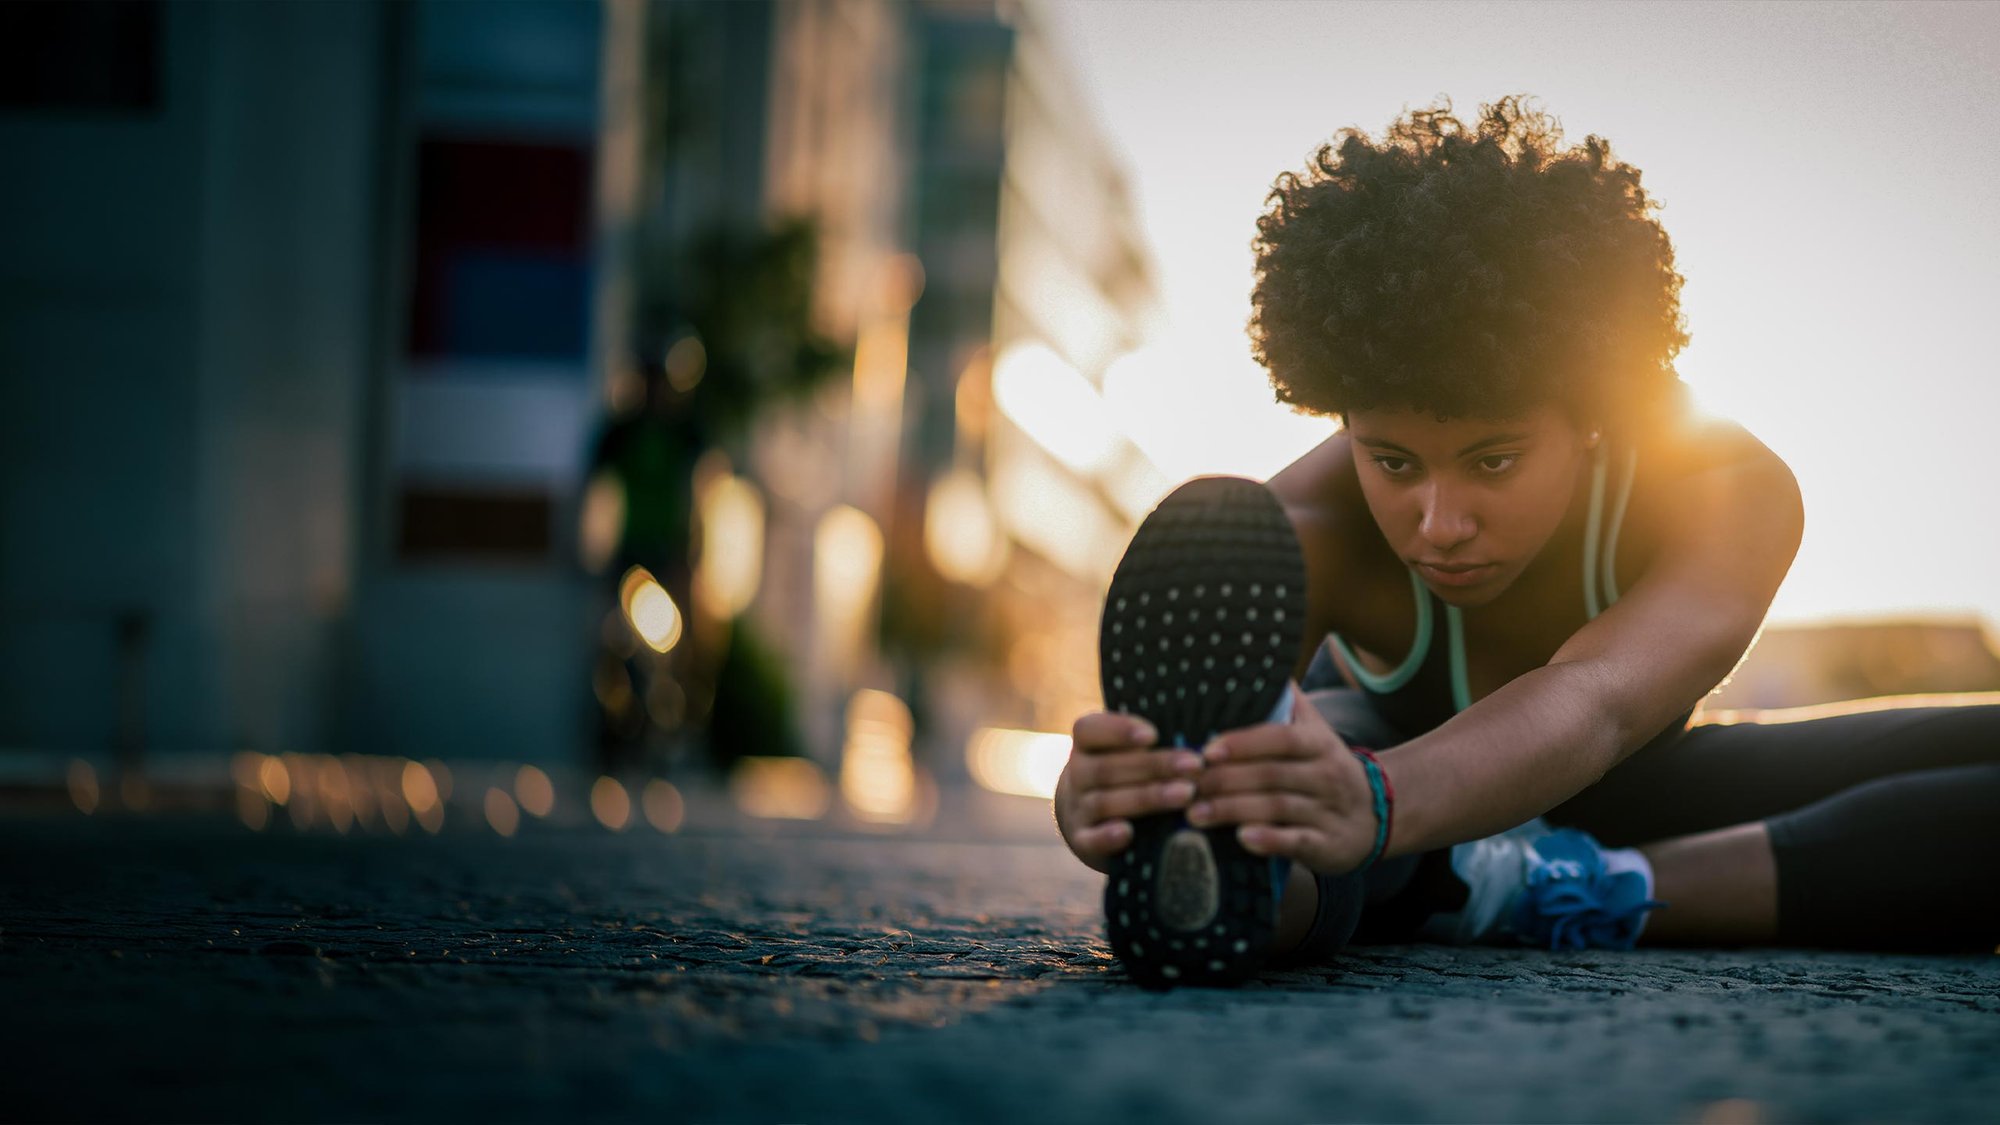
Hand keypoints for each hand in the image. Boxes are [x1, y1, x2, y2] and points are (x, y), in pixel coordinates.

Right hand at [1055, 711, 1203, 873]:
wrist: (1091, 818)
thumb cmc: (1123, 775)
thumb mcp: (1126, 753)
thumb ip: (1151, 746)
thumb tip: (1199, 740)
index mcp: (1085, 745)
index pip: (1088, 730)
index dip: (1118, 730)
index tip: (1153, 735)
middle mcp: (1076, 775)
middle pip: (1107, 768)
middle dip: (1154, 766)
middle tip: (1195, 765)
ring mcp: (1077, 809)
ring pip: (1105, 802)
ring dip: (1147, 797)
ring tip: (1186, 794)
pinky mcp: (1082, 841)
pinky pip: (1090, 839)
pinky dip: (1107, 837)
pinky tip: (1128, 832)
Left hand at [1185, 683, 1382, 874]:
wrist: (1377, 814)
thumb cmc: (1326, 767)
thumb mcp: (1315, 731)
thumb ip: (1288, 702)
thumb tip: (1258, 658)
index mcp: (1318, 743)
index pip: (1279, 738)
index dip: (1243, 743)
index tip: (1206, 750)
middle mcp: (1326, 775)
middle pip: (1270, 775)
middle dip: (1224, 781)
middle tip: (1185, 786)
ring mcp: (1328, 812)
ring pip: (1277, 808)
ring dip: (1233, 811)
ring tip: (1194, 815)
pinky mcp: (1328, 845)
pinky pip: (1297, 842)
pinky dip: (1269, 840)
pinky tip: (1242, 838)